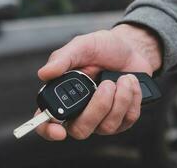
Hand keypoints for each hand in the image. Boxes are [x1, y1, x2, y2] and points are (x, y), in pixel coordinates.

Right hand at [35, 24, 161, 140]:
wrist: (130, 48)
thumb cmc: (102, 48)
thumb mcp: (81, 46)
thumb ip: (62, 59)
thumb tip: (43, 74)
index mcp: (63, 95)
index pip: (46, 121)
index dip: (48, 130)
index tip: (59, 131)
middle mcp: (80, 112)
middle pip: (81, 130)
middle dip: (97, 108)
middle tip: (107, 85)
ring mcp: (101, 119)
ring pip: (107, 127)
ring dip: (120, 99)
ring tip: (123, 78)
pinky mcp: (122, 120)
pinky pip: (127, 120)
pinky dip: (132, 98)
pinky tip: (130, 83)